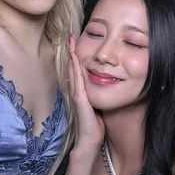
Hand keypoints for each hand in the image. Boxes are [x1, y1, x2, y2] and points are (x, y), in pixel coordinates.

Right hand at [68, 33, 104, 150]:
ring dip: (72, 55)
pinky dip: (75, 68)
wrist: (90, 139)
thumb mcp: (96, 103)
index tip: (75, 41)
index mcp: (80, 90)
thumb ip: (96, 92)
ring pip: (73, 70)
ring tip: (71, 41)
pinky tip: (74, 58)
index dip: (75, 55)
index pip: (76, 69)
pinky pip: (77, 80)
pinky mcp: (79, 98)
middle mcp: (76, 90)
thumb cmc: (95, 123)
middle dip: (71, 50)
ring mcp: (77, 93)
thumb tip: (103, 81)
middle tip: (70, 35)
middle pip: (72, 66)